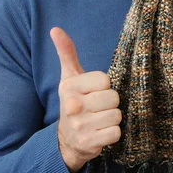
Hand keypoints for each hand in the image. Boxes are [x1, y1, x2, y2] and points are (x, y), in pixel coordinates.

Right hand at [49, 27, 121, 172]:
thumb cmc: (74, 102)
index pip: (105, 80)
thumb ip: (66, 53)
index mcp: (69, 86)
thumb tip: (55, 29)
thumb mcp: (69, 77)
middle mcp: (73, 105)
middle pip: (113, 97)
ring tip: (99, 120)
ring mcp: (81, 126)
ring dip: (111, 119)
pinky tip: (100, 133)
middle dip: (110, 103)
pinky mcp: (90, 143)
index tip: (93, 92)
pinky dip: (112, 134)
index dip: (104, 87)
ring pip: (117, 115)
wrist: (66, 140)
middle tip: (97, 108)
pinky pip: (116, 133)